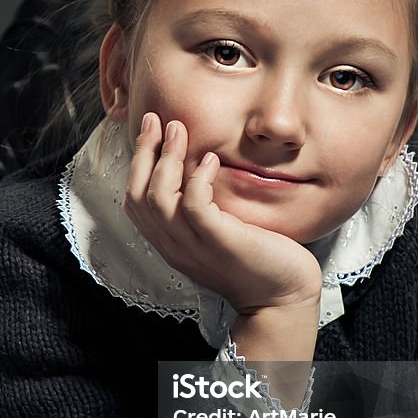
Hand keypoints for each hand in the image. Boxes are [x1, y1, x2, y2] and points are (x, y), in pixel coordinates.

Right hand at [123, 114, 320, 313]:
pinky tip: (211, 160)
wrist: (283, 297)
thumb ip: (201, 208)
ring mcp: (194, 246)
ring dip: (166, 159)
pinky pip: (194, 206)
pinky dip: (198, 178)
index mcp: (170, 243)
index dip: (138, 163)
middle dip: (144, 152)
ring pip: (159, 198)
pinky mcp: (219, 242)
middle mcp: (174, 246)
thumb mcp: (218, 231)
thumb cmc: (257, 260)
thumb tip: (197, 167)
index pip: (135, 201)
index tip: (152, 130)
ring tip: (180, 129)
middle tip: (157, 119)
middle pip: (138, 195)